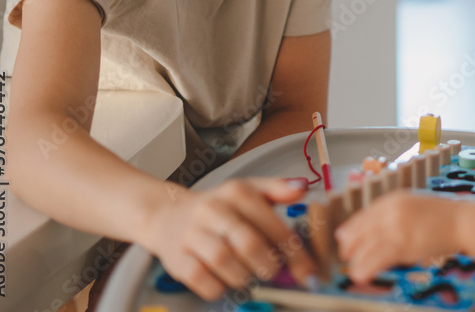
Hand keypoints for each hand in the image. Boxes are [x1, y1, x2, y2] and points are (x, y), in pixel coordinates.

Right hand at [139, 178, 315, 300]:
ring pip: (225, 262)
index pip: (271, 222)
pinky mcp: (176, 258)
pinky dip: (219, 286)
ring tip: (249, 274)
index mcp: (236, 192)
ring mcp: (192, 234)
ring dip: (245, 276)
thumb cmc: (218, 207)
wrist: (167, 214)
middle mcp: (212, 210)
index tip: (307, 269)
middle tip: (274, 271)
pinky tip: (225, 280)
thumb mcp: (248, 190)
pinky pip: (203, 280)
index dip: (293, 250)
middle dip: (268, 264)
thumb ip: (277, 189)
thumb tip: (303, 188)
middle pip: (248, 243)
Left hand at [336, 190, 461, 283]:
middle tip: (345, 255)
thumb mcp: (414, 205)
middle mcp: (391, 211)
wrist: (462, 221)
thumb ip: (394, 213)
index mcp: (393, 199)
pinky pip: (378, 258)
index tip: (344, 237)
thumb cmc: (442, 215)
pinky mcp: (403, 244)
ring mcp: (396, 227)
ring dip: (357, 261)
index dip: (351, 228)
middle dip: (349, 244)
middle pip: (361, 229)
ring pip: (366, 246)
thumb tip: (375, 227)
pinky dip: (367, 267)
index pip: (364, 214)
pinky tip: (362, 275)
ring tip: (354, 271)